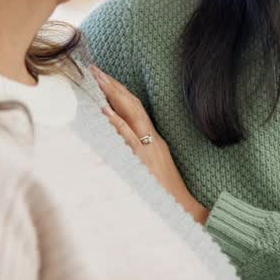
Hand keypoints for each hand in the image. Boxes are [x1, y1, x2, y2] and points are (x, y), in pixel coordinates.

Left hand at [91, 65, 209, 224]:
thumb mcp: (151, 169)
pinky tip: (105, 110)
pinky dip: (118, 122)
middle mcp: (152, 139)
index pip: (135, 108)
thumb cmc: (167, 193)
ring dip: (113, 95)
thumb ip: (137, 155)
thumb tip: (118, 147)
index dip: (119, 90)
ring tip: (97, 79)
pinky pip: (129, 137)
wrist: (185, 209)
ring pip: (131, 114)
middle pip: (132, 104)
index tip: (103, 77)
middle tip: (94, 69)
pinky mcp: (145, 160)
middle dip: (113, 85)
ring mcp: (149, 148)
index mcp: (154, 139)